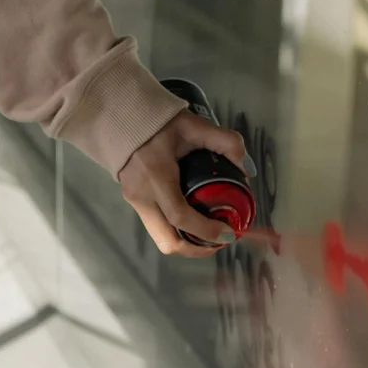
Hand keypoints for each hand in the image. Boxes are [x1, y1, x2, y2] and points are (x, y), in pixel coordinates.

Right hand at [119, 110, 255, 257]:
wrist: (119, 116)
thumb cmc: (158, 121)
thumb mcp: (194, 125)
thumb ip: (225, 142)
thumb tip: (248, 169)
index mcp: (156, 176)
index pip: (180, 216)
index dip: (206, 231)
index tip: (229, 233)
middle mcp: (142, 195)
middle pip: (167, 241)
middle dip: (196, 250)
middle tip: (220, 242)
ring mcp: (134, 201)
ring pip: (161, 238)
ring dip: (187, 243)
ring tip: (210, 235)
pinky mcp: (133, 202)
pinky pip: (156, 226)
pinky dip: (177, 231)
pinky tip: (193, 222)